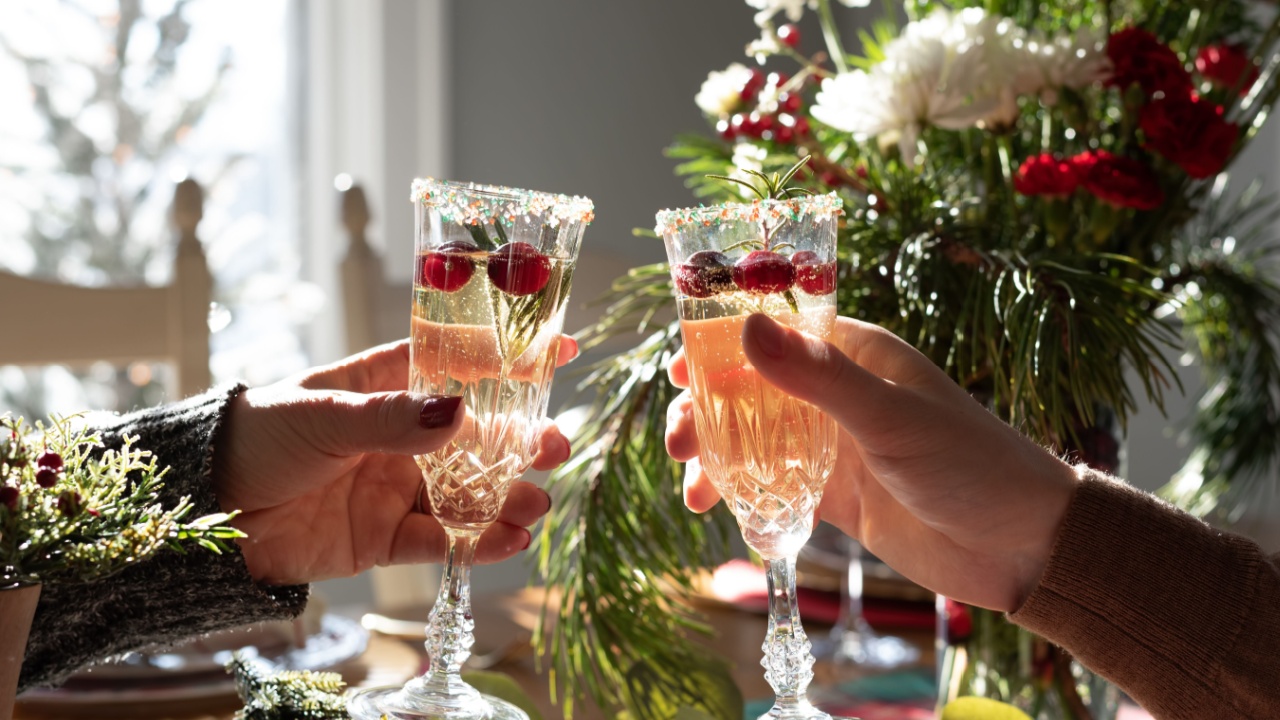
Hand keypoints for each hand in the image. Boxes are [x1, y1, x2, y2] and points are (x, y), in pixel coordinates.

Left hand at [212, 337, 577, 585]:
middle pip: (476, 436)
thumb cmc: (257, 437)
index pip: (457, 363)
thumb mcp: (323, 415)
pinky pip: (441, 540)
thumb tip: (458, 414)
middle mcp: (400, 435)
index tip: (561, 349)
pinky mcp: (384, 537)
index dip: (508, 356)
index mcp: (384, 385)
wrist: (207, 511)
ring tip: (538, 505)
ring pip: (468, 492)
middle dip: (521, 442)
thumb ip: (390, 419)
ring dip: (507, 498)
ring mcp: (395, 486)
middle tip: (555, 447)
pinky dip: (476, 542)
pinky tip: (508, 540)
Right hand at [665, 315, 1078, 610]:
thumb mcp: (889, 416)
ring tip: (692, 492)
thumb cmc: (969, 463)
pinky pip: (773, 488)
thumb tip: (744, 329)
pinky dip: (742, 498)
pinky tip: (722, 514)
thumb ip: (817, 376)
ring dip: (716, 459)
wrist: (1019, 546)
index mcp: (856, 353)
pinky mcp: (834, 495)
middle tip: (676, 441)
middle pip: (751, 388)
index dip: (720, 342)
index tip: (677, 366)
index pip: (775, 329)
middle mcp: (838, 393)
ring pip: (754, 441)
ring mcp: (833, 445)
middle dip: (706, 412)